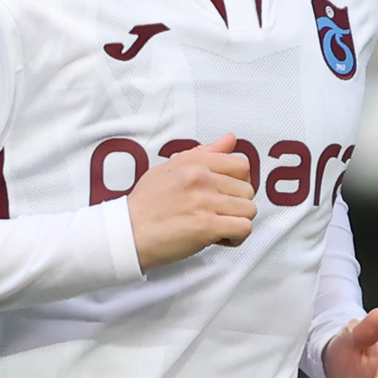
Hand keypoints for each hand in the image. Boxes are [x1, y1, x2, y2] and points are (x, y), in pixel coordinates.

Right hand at [126, 134, 256, 268]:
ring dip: (238, 221)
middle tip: (219, 214)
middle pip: (247, 189)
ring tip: (220, 227)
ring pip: (249, 209)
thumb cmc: (146, 203)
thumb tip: (231, 139)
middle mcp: (201, 179)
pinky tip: (222, 238)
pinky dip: (237, 237)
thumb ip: (204, 153)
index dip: (239, 182)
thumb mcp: (171, 167)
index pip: (241, 165)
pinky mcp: (206, 226)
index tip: (226, 194)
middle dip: (238, 204)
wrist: (128, 232)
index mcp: (195, 162)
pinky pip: (244, 228)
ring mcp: (205, 202)